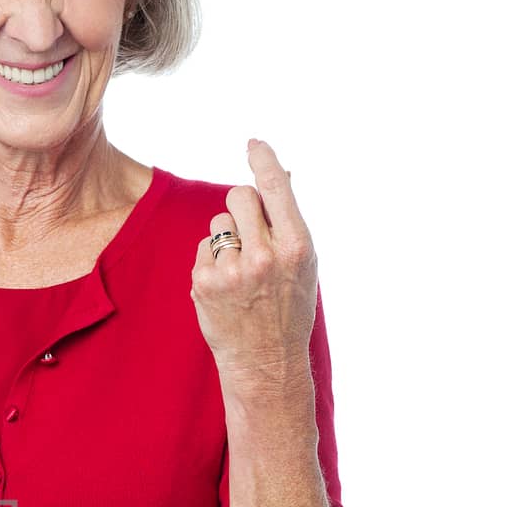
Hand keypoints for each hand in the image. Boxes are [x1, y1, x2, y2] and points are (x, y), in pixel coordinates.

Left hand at [190, 139, 317, 386]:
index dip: (263, 160)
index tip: (253, 144)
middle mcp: (264, 256)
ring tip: (242, 270)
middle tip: (251, 232)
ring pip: (218, 223)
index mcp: (297, 247)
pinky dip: (212, 262)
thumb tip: (278, 173)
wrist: (266, 362)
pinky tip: (227, 288)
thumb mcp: (303, 266)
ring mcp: (231, 271)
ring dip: (227, 238)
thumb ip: (288, 223)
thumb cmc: (289, 310)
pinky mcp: (204, 283)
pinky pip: (203, 249)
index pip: (276, 188)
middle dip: (242, 207)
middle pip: (238, 196)